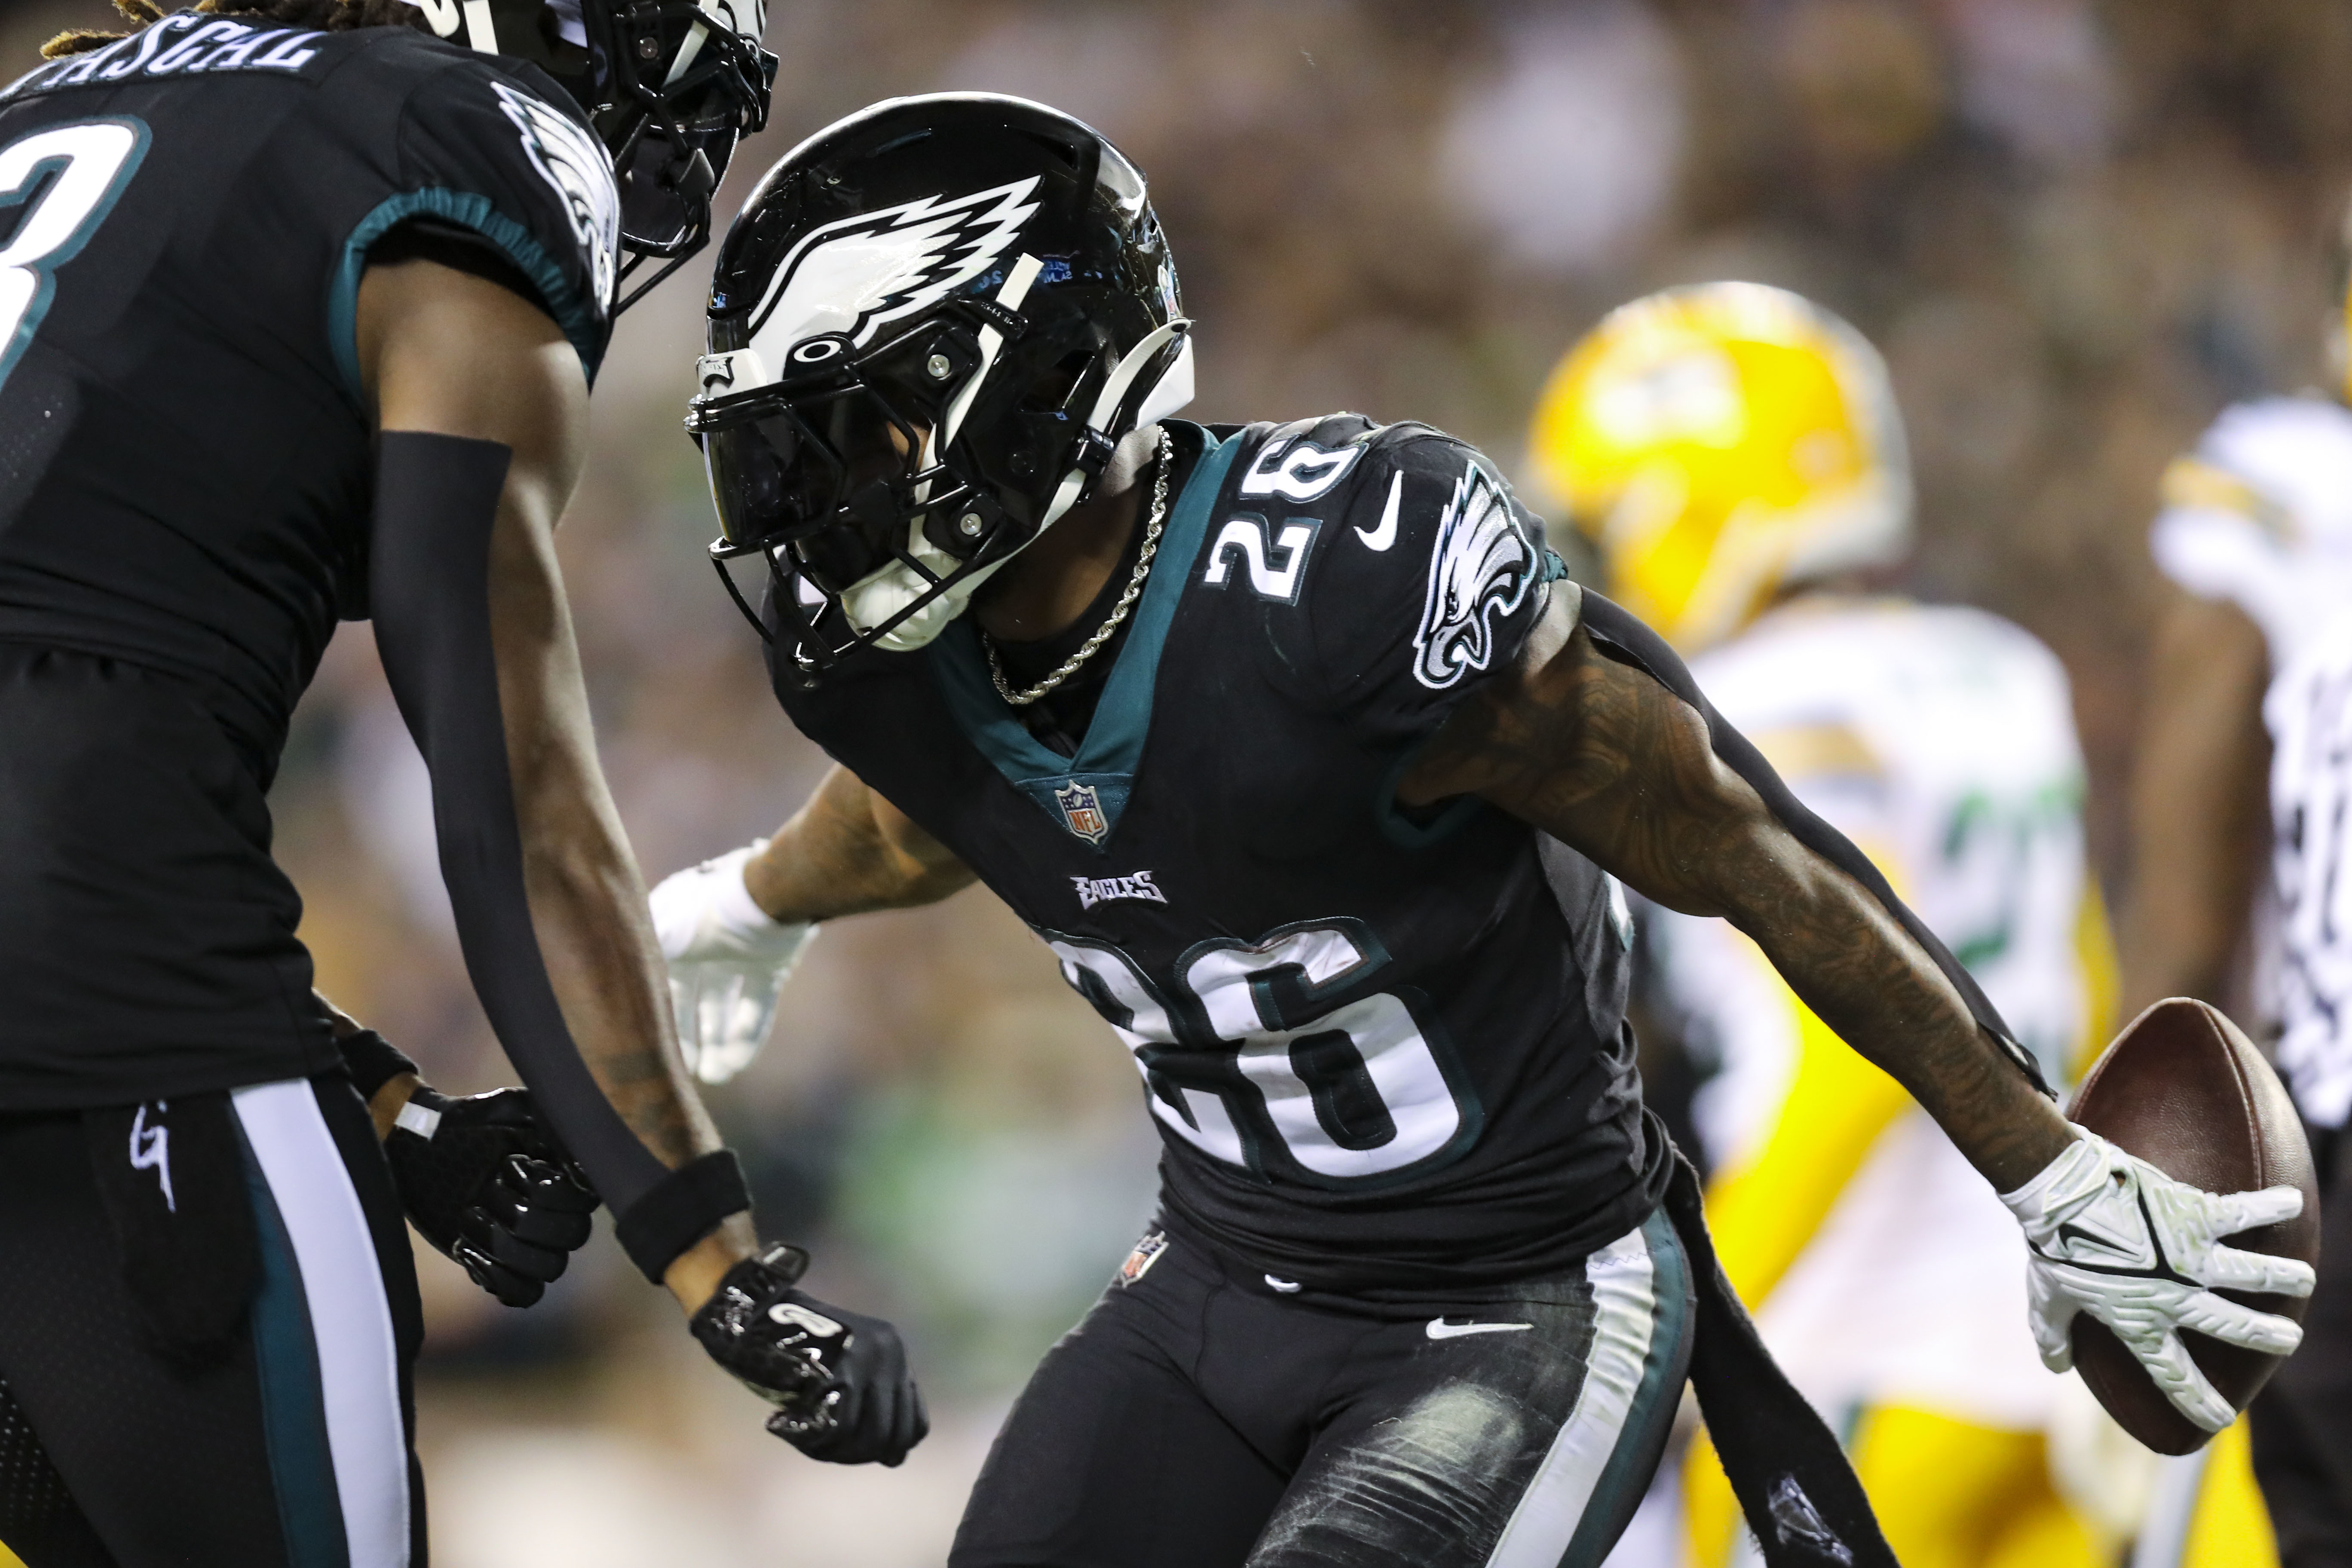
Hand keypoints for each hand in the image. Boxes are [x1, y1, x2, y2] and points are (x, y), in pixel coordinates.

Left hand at [386, 1087, 599, 1307]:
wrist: (424, 1147)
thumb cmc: (471, 1123)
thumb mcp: (515, 1108)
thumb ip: (557, 1126)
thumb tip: (585, 1168)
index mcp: (568, 1178)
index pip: (586, 1202)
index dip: (550, 1191)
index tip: (513, 1165)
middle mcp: (558, 1213)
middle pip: (572, 1237)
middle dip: (522, 1215)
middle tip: (486, 1189)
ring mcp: (532, 1243)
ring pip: (550, 1268)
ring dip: (504, 1245)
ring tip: (470, 1217)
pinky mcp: (503, 1266)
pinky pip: (525, 1294)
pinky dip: (498, 1278)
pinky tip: (468, 1250)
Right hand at [650, 841, 815, 1084]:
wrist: (766, 893)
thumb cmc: (707, 910)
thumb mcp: (662, 933)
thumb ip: (636, 959)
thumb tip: (602, 981)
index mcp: (674, 935)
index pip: (661, 985)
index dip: (657, 1018)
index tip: (654, 1051)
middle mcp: (704, 947)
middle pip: (692, 1002)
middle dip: (689, 1038)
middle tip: (687, 1073)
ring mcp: (740, 957)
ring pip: (725, 1009)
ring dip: (719, 1043)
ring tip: (715, 1076)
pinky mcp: (773, 966)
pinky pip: (758, 1007)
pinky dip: (748, 1035)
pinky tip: (738, 1064)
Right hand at [689, 1243, 928, 1465]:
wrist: (745, 1309)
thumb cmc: (783, 1347)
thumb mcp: (840, 1372)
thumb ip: (867, 1406)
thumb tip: (895, 1459)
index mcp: (893, 1350)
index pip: (916, 1426)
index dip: (887, 1450)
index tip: (850, 1449)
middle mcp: (889, 1351)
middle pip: (891, 1439)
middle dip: (853, 1454)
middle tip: (816, 1444)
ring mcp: (867, 1357)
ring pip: (868, 1440)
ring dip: (830, 1451)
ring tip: (797, 1433)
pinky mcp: (840, 1366)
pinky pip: (837, 1430)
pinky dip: (808, 1441)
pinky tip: (778, 1423)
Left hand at [1999, 1130, 2314, 1431]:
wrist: (2058, 1194)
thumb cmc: (2051, 1246)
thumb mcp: (2047, 1300)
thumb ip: (2052, 1335)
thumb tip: (2055, 1366)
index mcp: (2138, 1321)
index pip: (2173, 1374)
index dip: (2198, 1401)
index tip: (2222, 1420)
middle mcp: (2173, 1295)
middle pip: (2230, 1325)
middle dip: (2264, 1336)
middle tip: (2290, 1340)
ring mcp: (2189, 1256)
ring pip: (2250, 1273)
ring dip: (2281, 1277)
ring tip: (2303, 1279)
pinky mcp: (2194, 1215)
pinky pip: (2241, 1212)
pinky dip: (2269, 1207)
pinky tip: (2291, 1202)